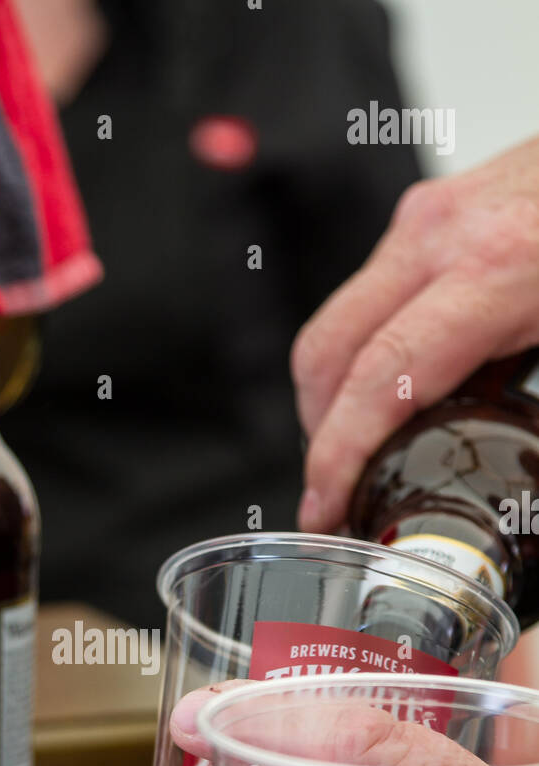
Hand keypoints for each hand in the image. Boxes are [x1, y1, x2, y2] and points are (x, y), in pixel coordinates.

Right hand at [292, 136, 538, 532]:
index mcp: (494, 268)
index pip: (379, 377)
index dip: (339, 454)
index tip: (325, 503)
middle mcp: (443, 236)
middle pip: (327, 354)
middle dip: (317, 435)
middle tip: (331, 493)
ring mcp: (426, 219)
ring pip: (335, 326)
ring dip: (333, 398)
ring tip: (358, 452)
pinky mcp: (424, 214)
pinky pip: (365, 299)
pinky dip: (359, 355)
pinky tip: (389, 392)